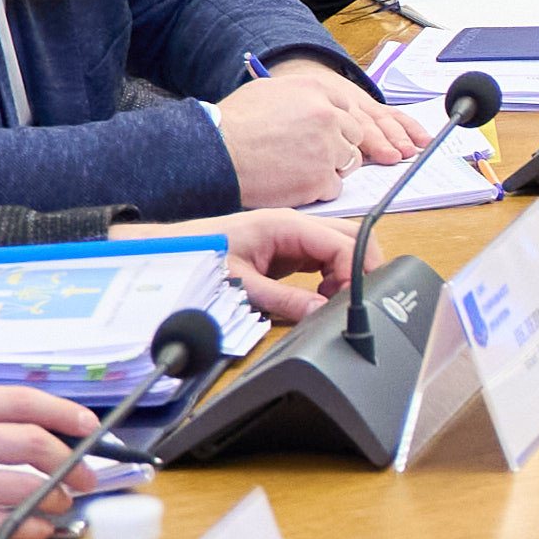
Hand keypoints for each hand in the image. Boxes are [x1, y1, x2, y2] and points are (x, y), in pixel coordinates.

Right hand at [0, 382, 102, 538]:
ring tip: (64, 501)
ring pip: (25, 486)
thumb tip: (3, 412)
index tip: (86, 424)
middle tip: (85, 473)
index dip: (62, 411)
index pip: (17, 400)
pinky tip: (40, 527)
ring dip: (57, 496)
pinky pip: (4, 525)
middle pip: (32, 443)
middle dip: (70, 459)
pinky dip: (32, 527)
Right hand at [209, 57, 413, 203]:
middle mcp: (326, 115)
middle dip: (337, 145)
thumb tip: (310, 102)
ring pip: (349, 161)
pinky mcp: (321, 179)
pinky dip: (318, 190)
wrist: (216, 154)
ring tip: (301, 170)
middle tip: (313, 155)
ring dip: (331, 167)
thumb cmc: (231, 124)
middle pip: (353, 133)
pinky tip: (295, 185)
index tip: (324, 133)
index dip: (335, 122)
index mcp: (313, 89)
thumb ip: (297, 96)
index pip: (345, 106)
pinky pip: (335, 187)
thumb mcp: (265, 92)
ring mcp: (327, 147)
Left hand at [211, 212, 360, 320]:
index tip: (350, 301)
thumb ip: (285, 300)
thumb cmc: (203, 258)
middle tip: (353, 301)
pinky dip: (333, 277)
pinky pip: (326, 258)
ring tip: (332, 301)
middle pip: (350, 237)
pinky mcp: (291, 250)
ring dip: (347, 274)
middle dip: (361, 268)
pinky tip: (320, 296)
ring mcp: (295, 236)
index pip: (341, 241)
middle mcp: (296, 225)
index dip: (355, 271)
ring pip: (341, 247)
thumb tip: (321, 313)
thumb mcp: (244, 285)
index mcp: (286, 224)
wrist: (178, 252)